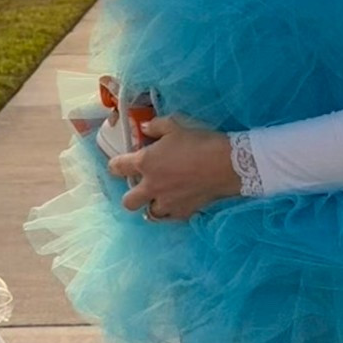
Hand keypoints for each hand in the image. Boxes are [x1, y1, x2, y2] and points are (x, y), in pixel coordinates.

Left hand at [109, 117, 241, 221]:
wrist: (226, 164)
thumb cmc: (198, 141)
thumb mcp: (175, 125)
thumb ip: (155, 126)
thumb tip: (144, 128)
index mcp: (145, 163)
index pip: (117, 167)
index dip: (115, 165)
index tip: (120, 163)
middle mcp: (151, 186)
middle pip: (128, 201)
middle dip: (131, 195)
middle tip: (142, 186)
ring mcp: (166, 203)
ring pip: (149, 213)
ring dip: (152, 205)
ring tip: (162, 196)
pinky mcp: (183, 212)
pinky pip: (170, 217)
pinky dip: (170, 211)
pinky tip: (177, 203)